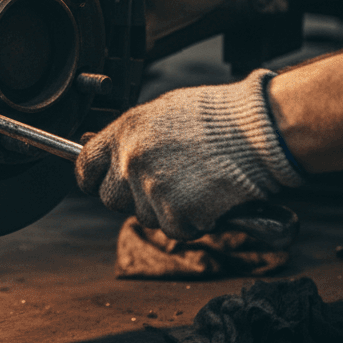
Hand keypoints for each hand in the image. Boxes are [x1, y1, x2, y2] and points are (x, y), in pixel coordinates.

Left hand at [74, 70, 303, 239]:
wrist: (258, 131)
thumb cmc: (218, 117)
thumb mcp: (164, 113)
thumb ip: (135, 137)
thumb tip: (118, 155)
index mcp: (124, 132)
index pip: (85, 165)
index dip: (93, 179)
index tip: (100, 183)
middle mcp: (131, 161)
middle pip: (111, 199)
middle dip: (133, 198)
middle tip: (166, 185)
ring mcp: (152, 189)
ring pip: (145, 217)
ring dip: (166, 210)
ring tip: (195, 183)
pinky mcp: (176, 214)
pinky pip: (175, 229)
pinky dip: (193, 222)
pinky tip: (209, 198)